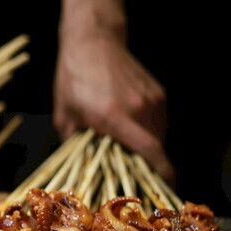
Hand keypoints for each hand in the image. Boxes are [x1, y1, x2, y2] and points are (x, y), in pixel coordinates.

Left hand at [53, 26, 172, 180]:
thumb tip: (84, 172)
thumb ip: (76, 147)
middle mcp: (138, 107)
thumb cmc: (73, 79)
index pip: (149, 150)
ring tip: (125, 150)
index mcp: (114, 115)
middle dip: (147, 167)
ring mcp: (152, 99)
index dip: (161, 172)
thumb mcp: (65, 117)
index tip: (166, 188)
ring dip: (146, 149)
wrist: (93, 42)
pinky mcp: (158, 93)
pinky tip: (129, 130)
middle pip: (154, 149)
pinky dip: (148, 132)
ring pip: (158, 136)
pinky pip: (158, 123)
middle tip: (131, 176)